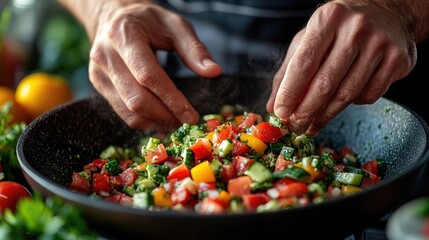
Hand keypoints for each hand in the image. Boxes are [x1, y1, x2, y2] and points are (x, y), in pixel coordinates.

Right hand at [88, 1, 221, 130]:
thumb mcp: (175, 25)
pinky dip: (143, 121)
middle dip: (165, 115)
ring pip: (128, 110)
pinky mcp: (99, 84)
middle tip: (186, 122)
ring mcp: (99, 72)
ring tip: (176, 123)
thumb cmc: (148, 21)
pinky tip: (160, 121)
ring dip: (155, 122)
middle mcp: (105, 55)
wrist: (113, 17)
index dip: (171, 99)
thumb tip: (214, 72)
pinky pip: (122, 111)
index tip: (191, 116)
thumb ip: (194, 49)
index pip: (148, 75)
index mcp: (124, 35)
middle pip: (136, 98)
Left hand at [266, 0, 416, 135]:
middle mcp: (355, 29)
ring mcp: (380, 44)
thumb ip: (288, 71)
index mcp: (327, 19)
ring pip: (347, 94)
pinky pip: (369, 96)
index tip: (281, 113)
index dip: (290, 93)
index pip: (303, 63)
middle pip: (325, 83)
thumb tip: (273, 107)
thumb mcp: (308, 39)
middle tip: (295, 127)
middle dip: (306, 111)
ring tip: (312, 126)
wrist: (387, 11)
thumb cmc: (338, 28)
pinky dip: (353, 104)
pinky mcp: (398, 60)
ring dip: (326, 116)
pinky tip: (344, 99)